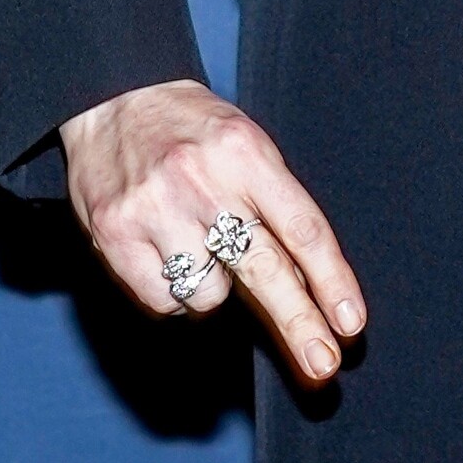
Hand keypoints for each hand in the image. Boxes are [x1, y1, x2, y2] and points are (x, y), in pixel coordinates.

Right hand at [58, 78, 363, 383]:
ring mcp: (157, 209)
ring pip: (209, 294)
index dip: (330, 280)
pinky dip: (170, 292)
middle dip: (298, 323)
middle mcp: (204, 181)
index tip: (349, 324)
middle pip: (263, 269)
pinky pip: (162, 300)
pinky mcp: (115, 236)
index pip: (301, 227)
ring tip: (195, 242)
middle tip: (323, 365)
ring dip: (213, 286)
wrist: (113, 97)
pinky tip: (164, 251)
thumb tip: (307, 284)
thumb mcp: (245, 145)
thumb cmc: (192, 129)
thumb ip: (273, 205)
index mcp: (247, 153)